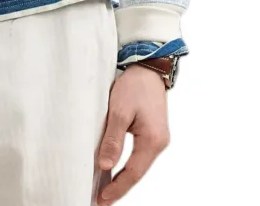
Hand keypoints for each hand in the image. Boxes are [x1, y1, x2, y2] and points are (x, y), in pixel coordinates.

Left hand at [96, 63, 169, 203]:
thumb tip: (105, 165)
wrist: (148, 67)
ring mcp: (156, 138)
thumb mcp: (119, 111)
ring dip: (121, 177)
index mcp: (153, 140)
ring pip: (137, 164)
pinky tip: (114, 169)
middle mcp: (158, 143)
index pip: (133, 172)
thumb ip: (113, 139)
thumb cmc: (135, 85)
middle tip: (100, 200)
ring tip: (104, 189)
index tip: (102, 198)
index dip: (117, 187)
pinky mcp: (150, 132)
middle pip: (136, 172)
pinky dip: (125, 164)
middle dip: (119, 187)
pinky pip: (137, 155)